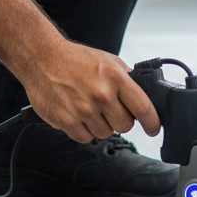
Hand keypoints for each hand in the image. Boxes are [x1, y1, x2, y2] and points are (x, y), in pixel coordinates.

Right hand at [17, 40, 160, 142]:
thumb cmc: (74, 59)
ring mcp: (84, 109)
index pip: (143, 108)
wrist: (42, 58)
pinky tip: (78, 113)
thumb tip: (145, 94)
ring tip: (89, 106)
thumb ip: (126, 78)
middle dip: (121, 119)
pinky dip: (84, 129)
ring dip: (101, 124)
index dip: (152, 122)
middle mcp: (101, 94)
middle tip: (110, 108)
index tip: (154, 128)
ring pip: (106, 133)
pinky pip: (86, 138)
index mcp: (115, 77)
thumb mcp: (107, 60)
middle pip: (125, 125)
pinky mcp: (67, 121)